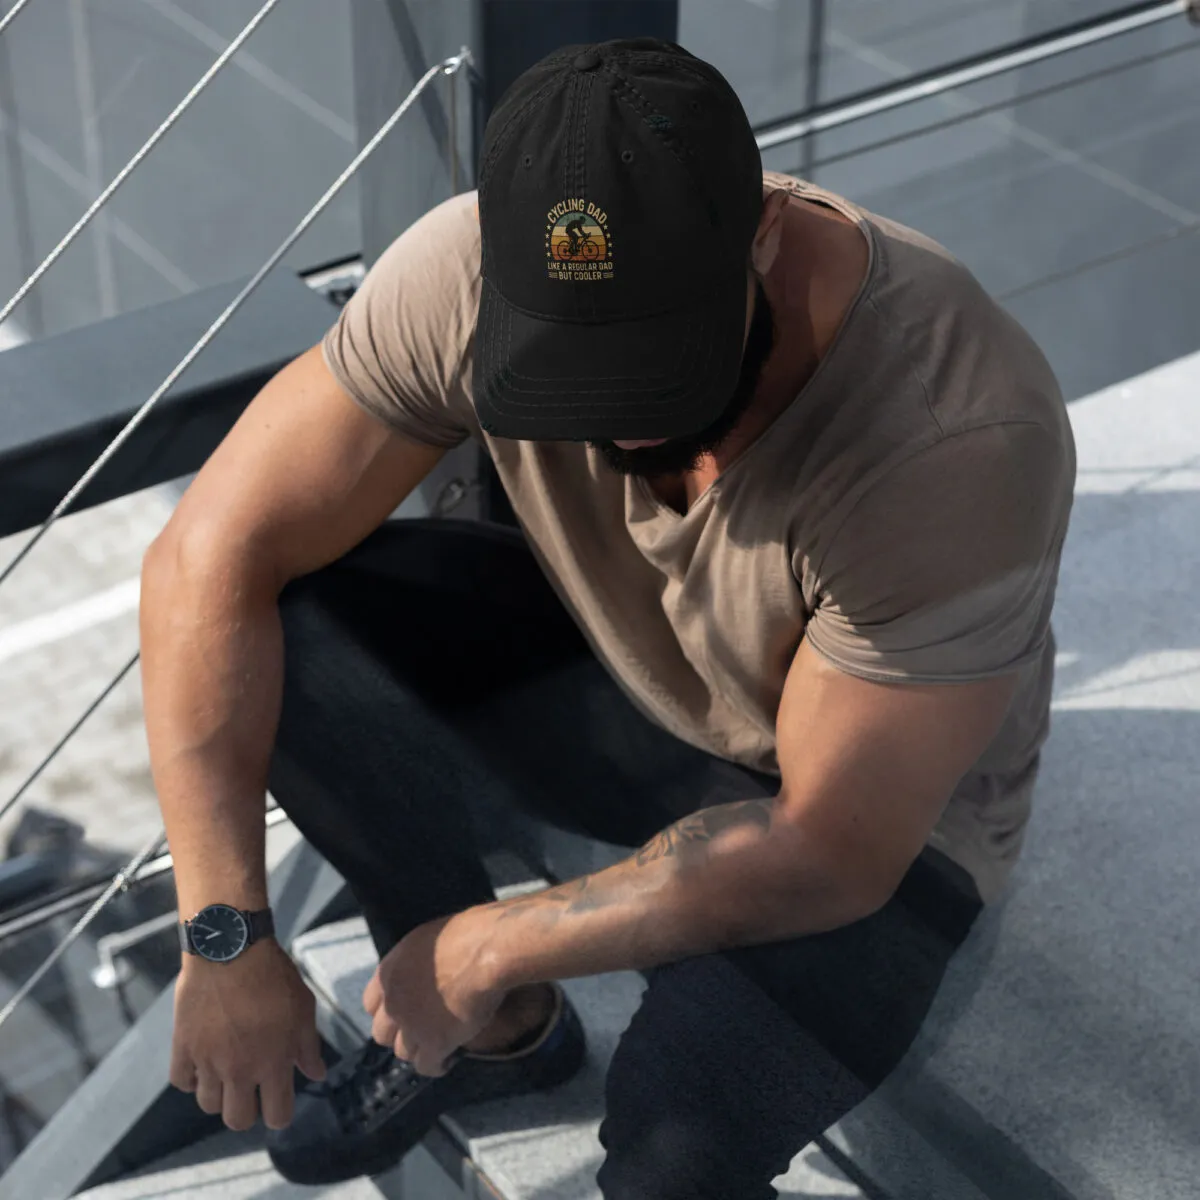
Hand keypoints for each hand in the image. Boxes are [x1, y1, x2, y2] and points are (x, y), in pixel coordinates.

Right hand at [170, 938, 326, 1130]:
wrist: (230, 949)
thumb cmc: (273, 976)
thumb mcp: (303, 1008)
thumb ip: (308, 1047)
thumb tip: (317, 1075)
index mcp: (273, 1063)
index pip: (277, 1115)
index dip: (279, 1114)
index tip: (278, 1103)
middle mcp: (239, 1070)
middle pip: (236, 1120)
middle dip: (247, 1111)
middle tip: (251, 1090)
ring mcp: (207, 1061)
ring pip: (208, 1104)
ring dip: (219, 1094)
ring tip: (227, 1072)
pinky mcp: (182, 1047)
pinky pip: (181, 1081)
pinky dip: (192, 1078)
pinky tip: (203, 1062)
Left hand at [362, 908, 506, 1077]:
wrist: (487, 952)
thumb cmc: (468, 933)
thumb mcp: (429, 941)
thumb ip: (417, 963)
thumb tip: (425, 971)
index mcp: (388, 972)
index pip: (371, 1005)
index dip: (389, 1010)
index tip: (406, 1010)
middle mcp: (393, 1001)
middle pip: (382, 1033)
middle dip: (400, 1033)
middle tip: (424, 1028)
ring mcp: (411, 1025)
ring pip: (403, 1052)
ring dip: (420, 1049)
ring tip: (440, 1043)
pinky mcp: (434, 1044)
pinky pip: (426, 1067)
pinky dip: (437, 1065)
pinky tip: (450, 1059)